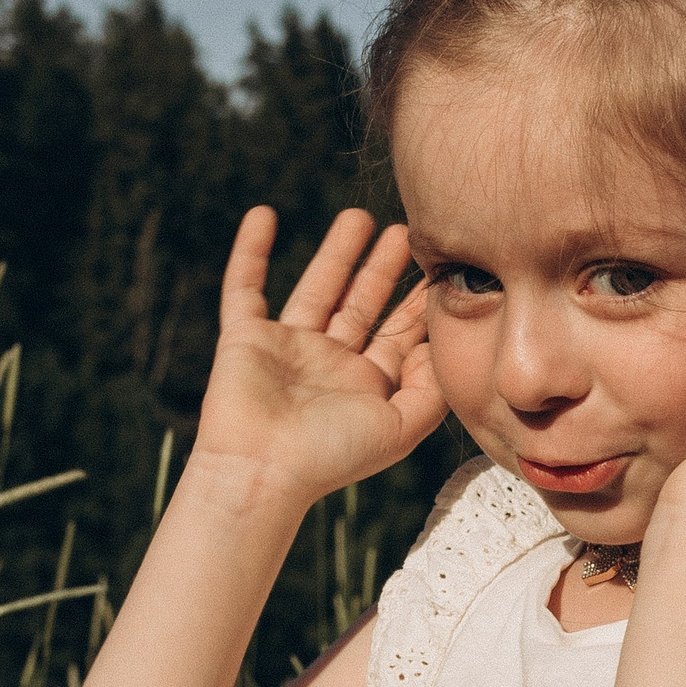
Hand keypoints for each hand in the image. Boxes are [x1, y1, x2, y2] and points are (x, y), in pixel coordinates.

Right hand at [192, 206, 444, 511]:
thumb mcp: (400, 427)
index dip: (418, 302)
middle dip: (383, 269)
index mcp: (364, 385)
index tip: (441, 266)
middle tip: (405, 231)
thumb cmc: (332, 456)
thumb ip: (430, 388)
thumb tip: (441, 342)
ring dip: (336, 253)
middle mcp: (327, 364)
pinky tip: (263, 215)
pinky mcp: (245, 338)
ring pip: (315, 288)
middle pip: (360, 304)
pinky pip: (244, 286)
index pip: (397, 334)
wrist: (263, 471)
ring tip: (358, 216)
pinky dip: (250, 251)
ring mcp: (286, 348)